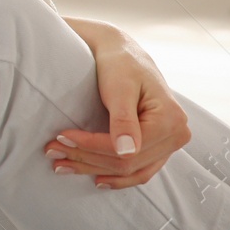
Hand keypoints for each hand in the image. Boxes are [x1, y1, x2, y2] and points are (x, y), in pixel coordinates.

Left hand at [45, 18, 190, 188]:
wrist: (122, 52)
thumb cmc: (120, 63)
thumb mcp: (120, 87)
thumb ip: (123, 120)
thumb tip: (127, 152)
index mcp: (172, 120)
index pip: (128, 147)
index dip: (92, 146)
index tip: (61, 138)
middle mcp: (177, 135)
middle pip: (128, 162)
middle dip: (86, 158)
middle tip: (52, 152)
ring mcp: (170, 144)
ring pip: (131, 169)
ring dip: (95, 169)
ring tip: (62, 165)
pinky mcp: (158, 146)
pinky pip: (139, 169)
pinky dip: (116, 175)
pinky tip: (95, 177)